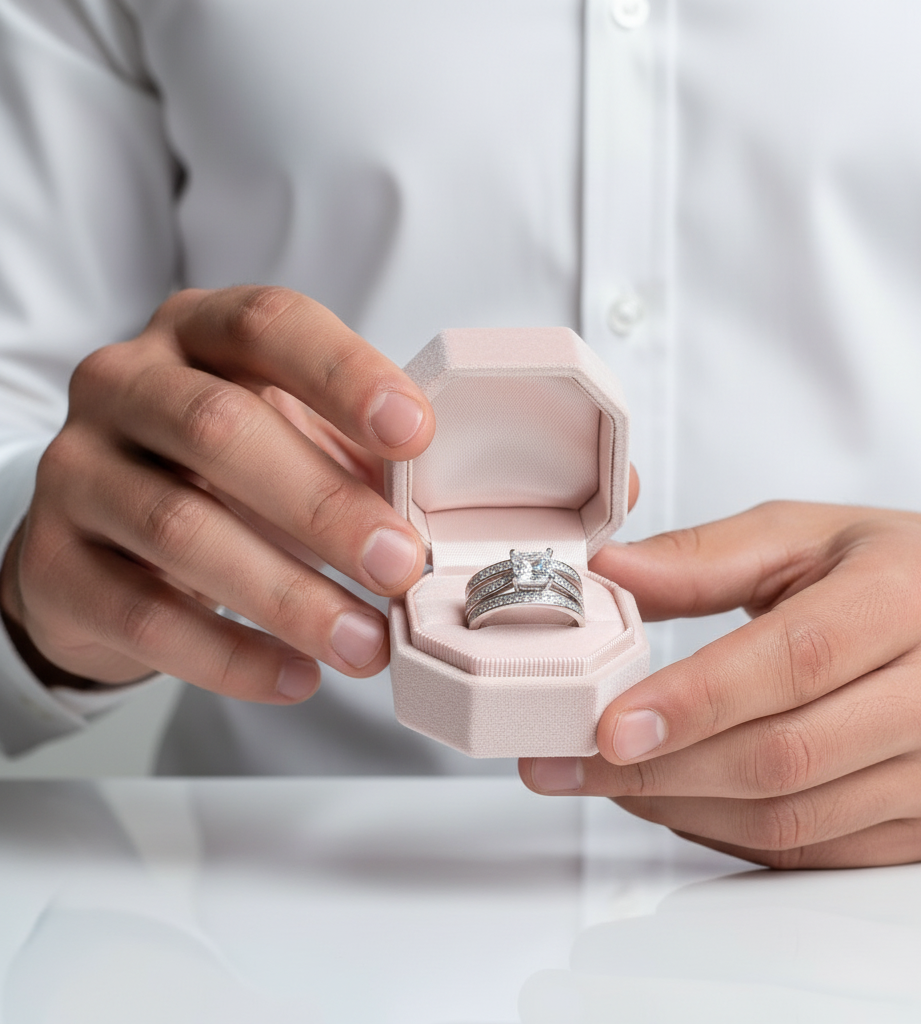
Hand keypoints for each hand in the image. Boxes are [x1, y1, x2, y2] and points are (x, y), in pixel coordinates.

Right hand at [0, 287, 432, 701]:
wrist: (103, 539)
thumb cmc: (220, 472)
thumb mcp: (286, 434)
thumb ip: (351, 452)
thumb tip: (430, 511)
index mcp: (197, 333)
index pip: (269, 325)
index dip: (345, 376)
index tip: (415, 435)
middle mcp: (125, 385)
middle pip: (220, 429)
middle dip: (324, 504)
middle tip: (400, 563)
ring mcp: (78, 472)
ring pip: (180, 530)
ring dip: (288, 595)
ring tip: (365, 641)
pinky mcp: (51, 564)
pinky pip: (145, 616)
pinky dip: (232, 655)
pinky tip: (298, 675)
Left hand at [520, 502, 920, 867]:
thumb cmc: (902, 570)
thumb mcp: (805, 534)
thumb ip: (701, 557)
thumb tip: (607, 574)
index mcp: (911, 599)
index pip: (794, 661)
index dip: (694, 700)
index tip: (609, 725)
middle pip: (783, 756)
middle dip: (659, 770)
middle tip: (571, 761)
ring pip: (790, 819)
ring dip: (679, 807)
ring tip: (606, 780)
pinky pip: (811, 852)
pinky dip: (725, 834)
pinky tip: (672, 801)